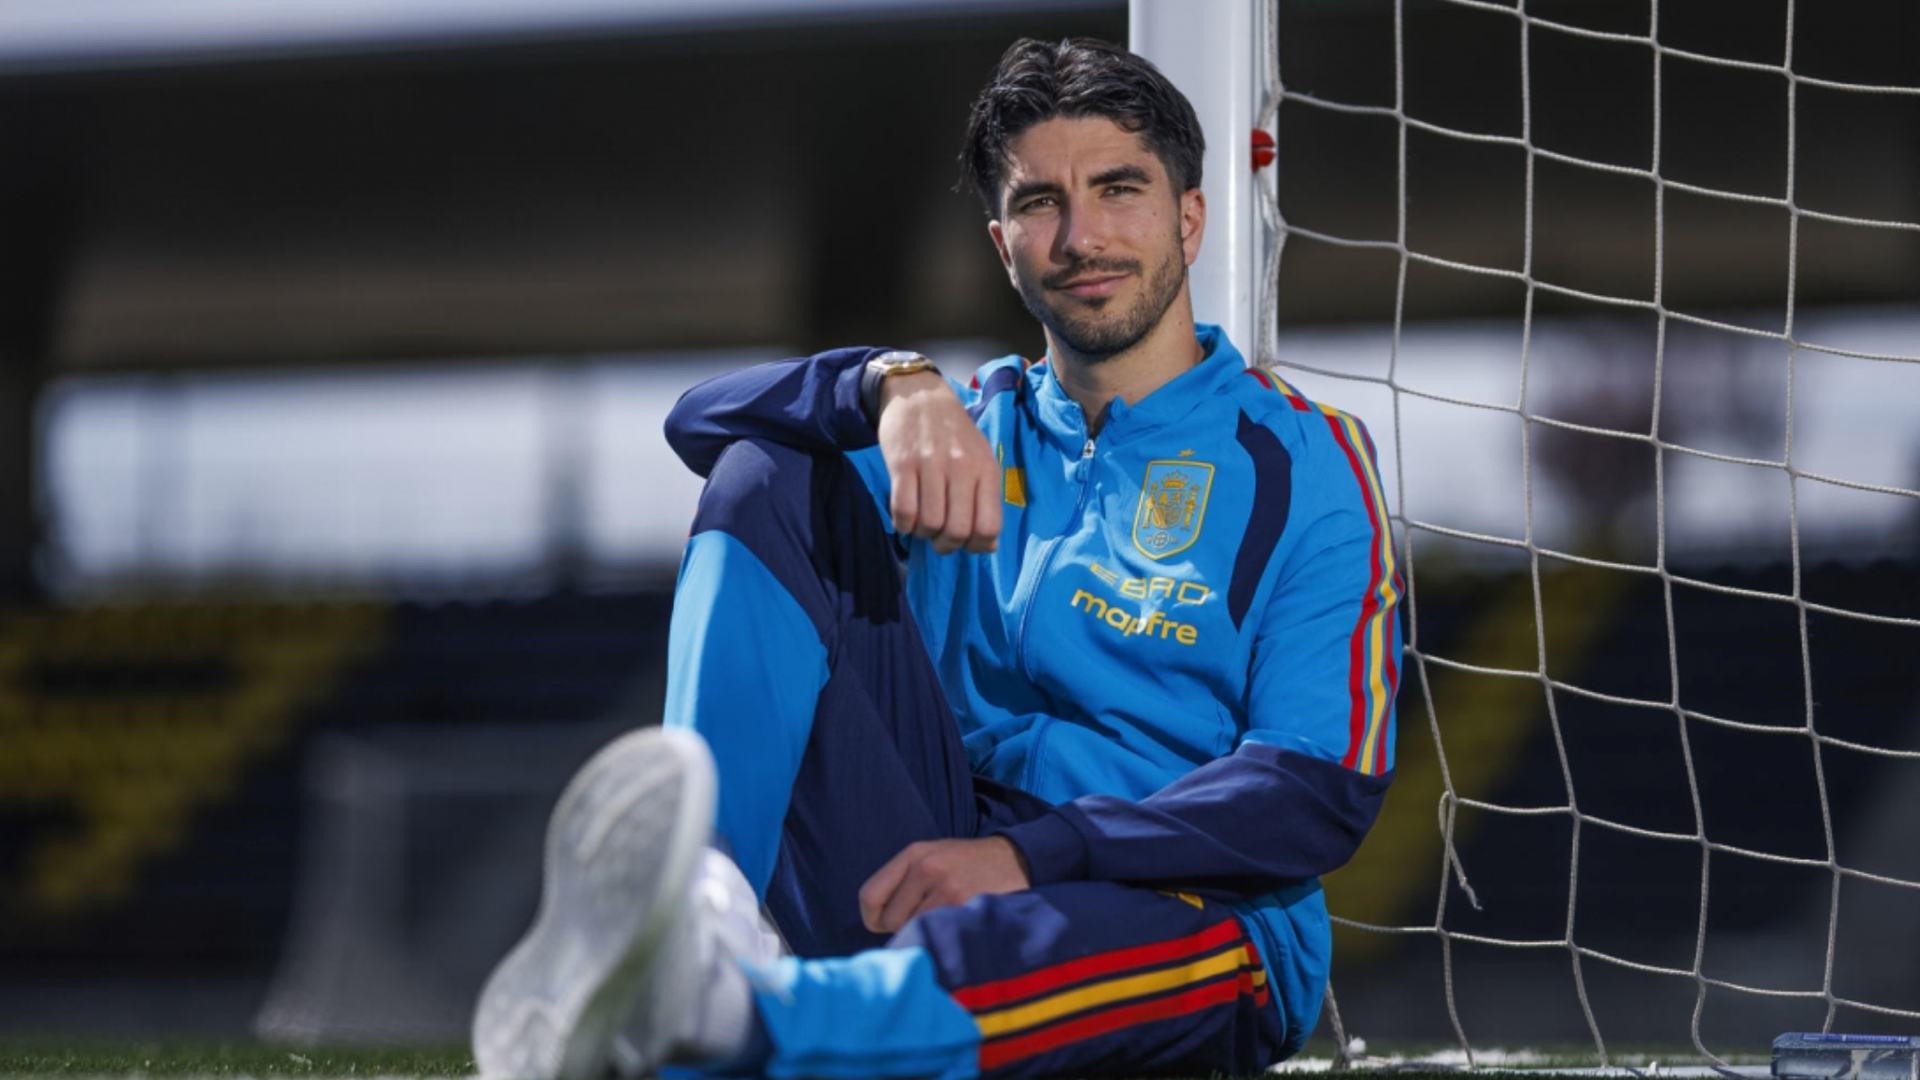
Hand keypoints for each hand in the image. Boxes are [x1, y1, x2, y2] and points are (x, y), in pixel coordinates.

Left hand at [858, 836, 1030, 934]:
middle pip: (891, 920)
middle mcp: (927, 867)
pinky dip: (943, 941)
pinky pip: (937, 938)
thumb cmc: (969, 866)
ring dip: (927, 936)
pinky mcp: (966, 907)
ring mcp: (948, 888)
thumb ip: (904, 882)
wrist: (1019, 860)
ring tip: (947, 923)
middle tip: (931, 921)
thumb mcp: (934, 857)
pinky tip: (957, 931)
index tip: (888, 925)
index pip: (869, 896)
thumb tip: (876, 923)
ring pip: (914, 932)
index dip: (874, 919)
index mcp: (914, 854)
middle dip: (905, 929)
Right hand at [876, 371, 1001, 554]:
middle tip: (939, 538)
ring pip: (929, 524)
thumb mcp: (980, 460)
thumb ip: (986, 501)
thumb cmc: (954, 434)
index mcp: (986, 469)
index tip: (966, 542)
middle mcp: (962, 467)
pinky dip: (903, 524)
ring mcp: (931, 464)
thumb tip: (989, 546)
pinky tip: (905, 518)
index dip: (976, 546)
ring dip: (923, 534)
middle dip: (946, 545)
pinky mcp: (902, 463)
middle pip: (957, 530)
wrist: (920, 396)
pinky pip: (903, 510)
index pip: (989, 526)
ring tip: (922, 525)